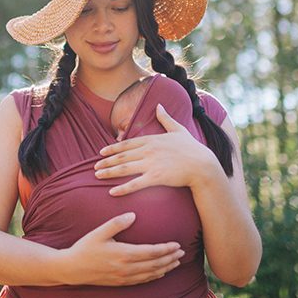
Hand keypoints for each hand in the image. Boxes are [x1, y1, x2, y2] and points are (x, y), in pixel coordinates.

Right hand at [60, 212, 184, 285]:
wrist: (72, 269)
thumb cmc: (85, 248)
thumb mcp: (99, 232)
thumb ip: (117, 223)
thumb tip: (133, 215)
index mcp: (123, 254)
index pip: (151, 252)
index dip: (166, 249)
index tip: (177, 244)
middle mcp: (126, 268)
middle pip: (155, 264)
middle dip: (170, 258)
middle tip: (182, 252)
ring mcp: (124, 277)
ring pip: (150, 274)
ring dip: (165, 268)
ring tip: (176, 262)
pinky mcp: (120, 282)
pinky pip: (142, 281)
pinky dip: (154, 276)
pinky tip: (160, 272)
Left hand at [94, 104, 219, 195]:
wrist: (203, 165)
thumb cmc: (192, 148)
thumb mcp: (178, 129)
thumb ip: (166, 118)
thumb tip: (158, 105)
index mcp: (152, 139)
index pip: (127, 144)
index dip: (113, 148)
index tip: (101, 152)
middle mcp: (149, 150)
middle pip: (122, 156)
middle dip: (107, 161)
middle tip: (94, 166)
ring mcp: (152, 164)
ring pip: (125, 168)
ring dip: (109, 172)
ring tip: (97, 176)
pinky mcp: (156, 177)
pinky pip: (136, 183)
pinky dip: (123, 188)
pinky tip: (112, 192)